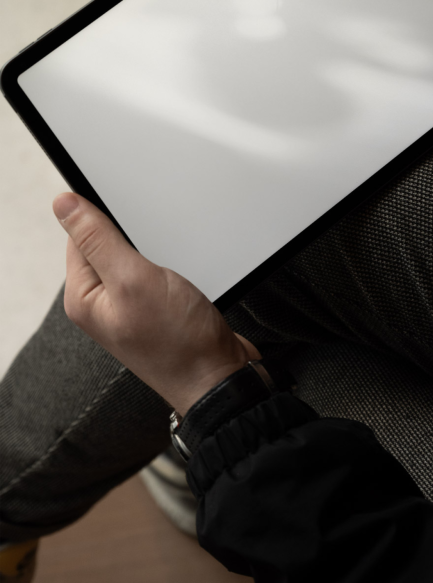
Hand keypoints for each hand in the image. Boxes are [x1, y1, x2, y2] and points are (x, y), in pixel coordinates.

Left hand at [53, 192, 260, 414]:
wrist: (218, 378)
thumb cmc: (177, 342)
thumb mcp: (133, 279)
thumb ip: (98, 239)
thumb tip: (64, 204)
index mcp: (84, 297)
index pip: (80, 236)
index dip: (106, 220)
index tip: (132, 224)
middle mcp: (103, 304)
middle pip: (108, 245)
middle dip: (135, 237)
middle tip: (157, 256)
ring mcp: (131, 308)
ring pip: (137, 257)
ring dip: (157, 253)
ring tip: (173, 274)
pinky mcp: (156, 309)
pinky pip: (157, 273)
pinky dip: (172, 267)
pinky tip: (184, 280)